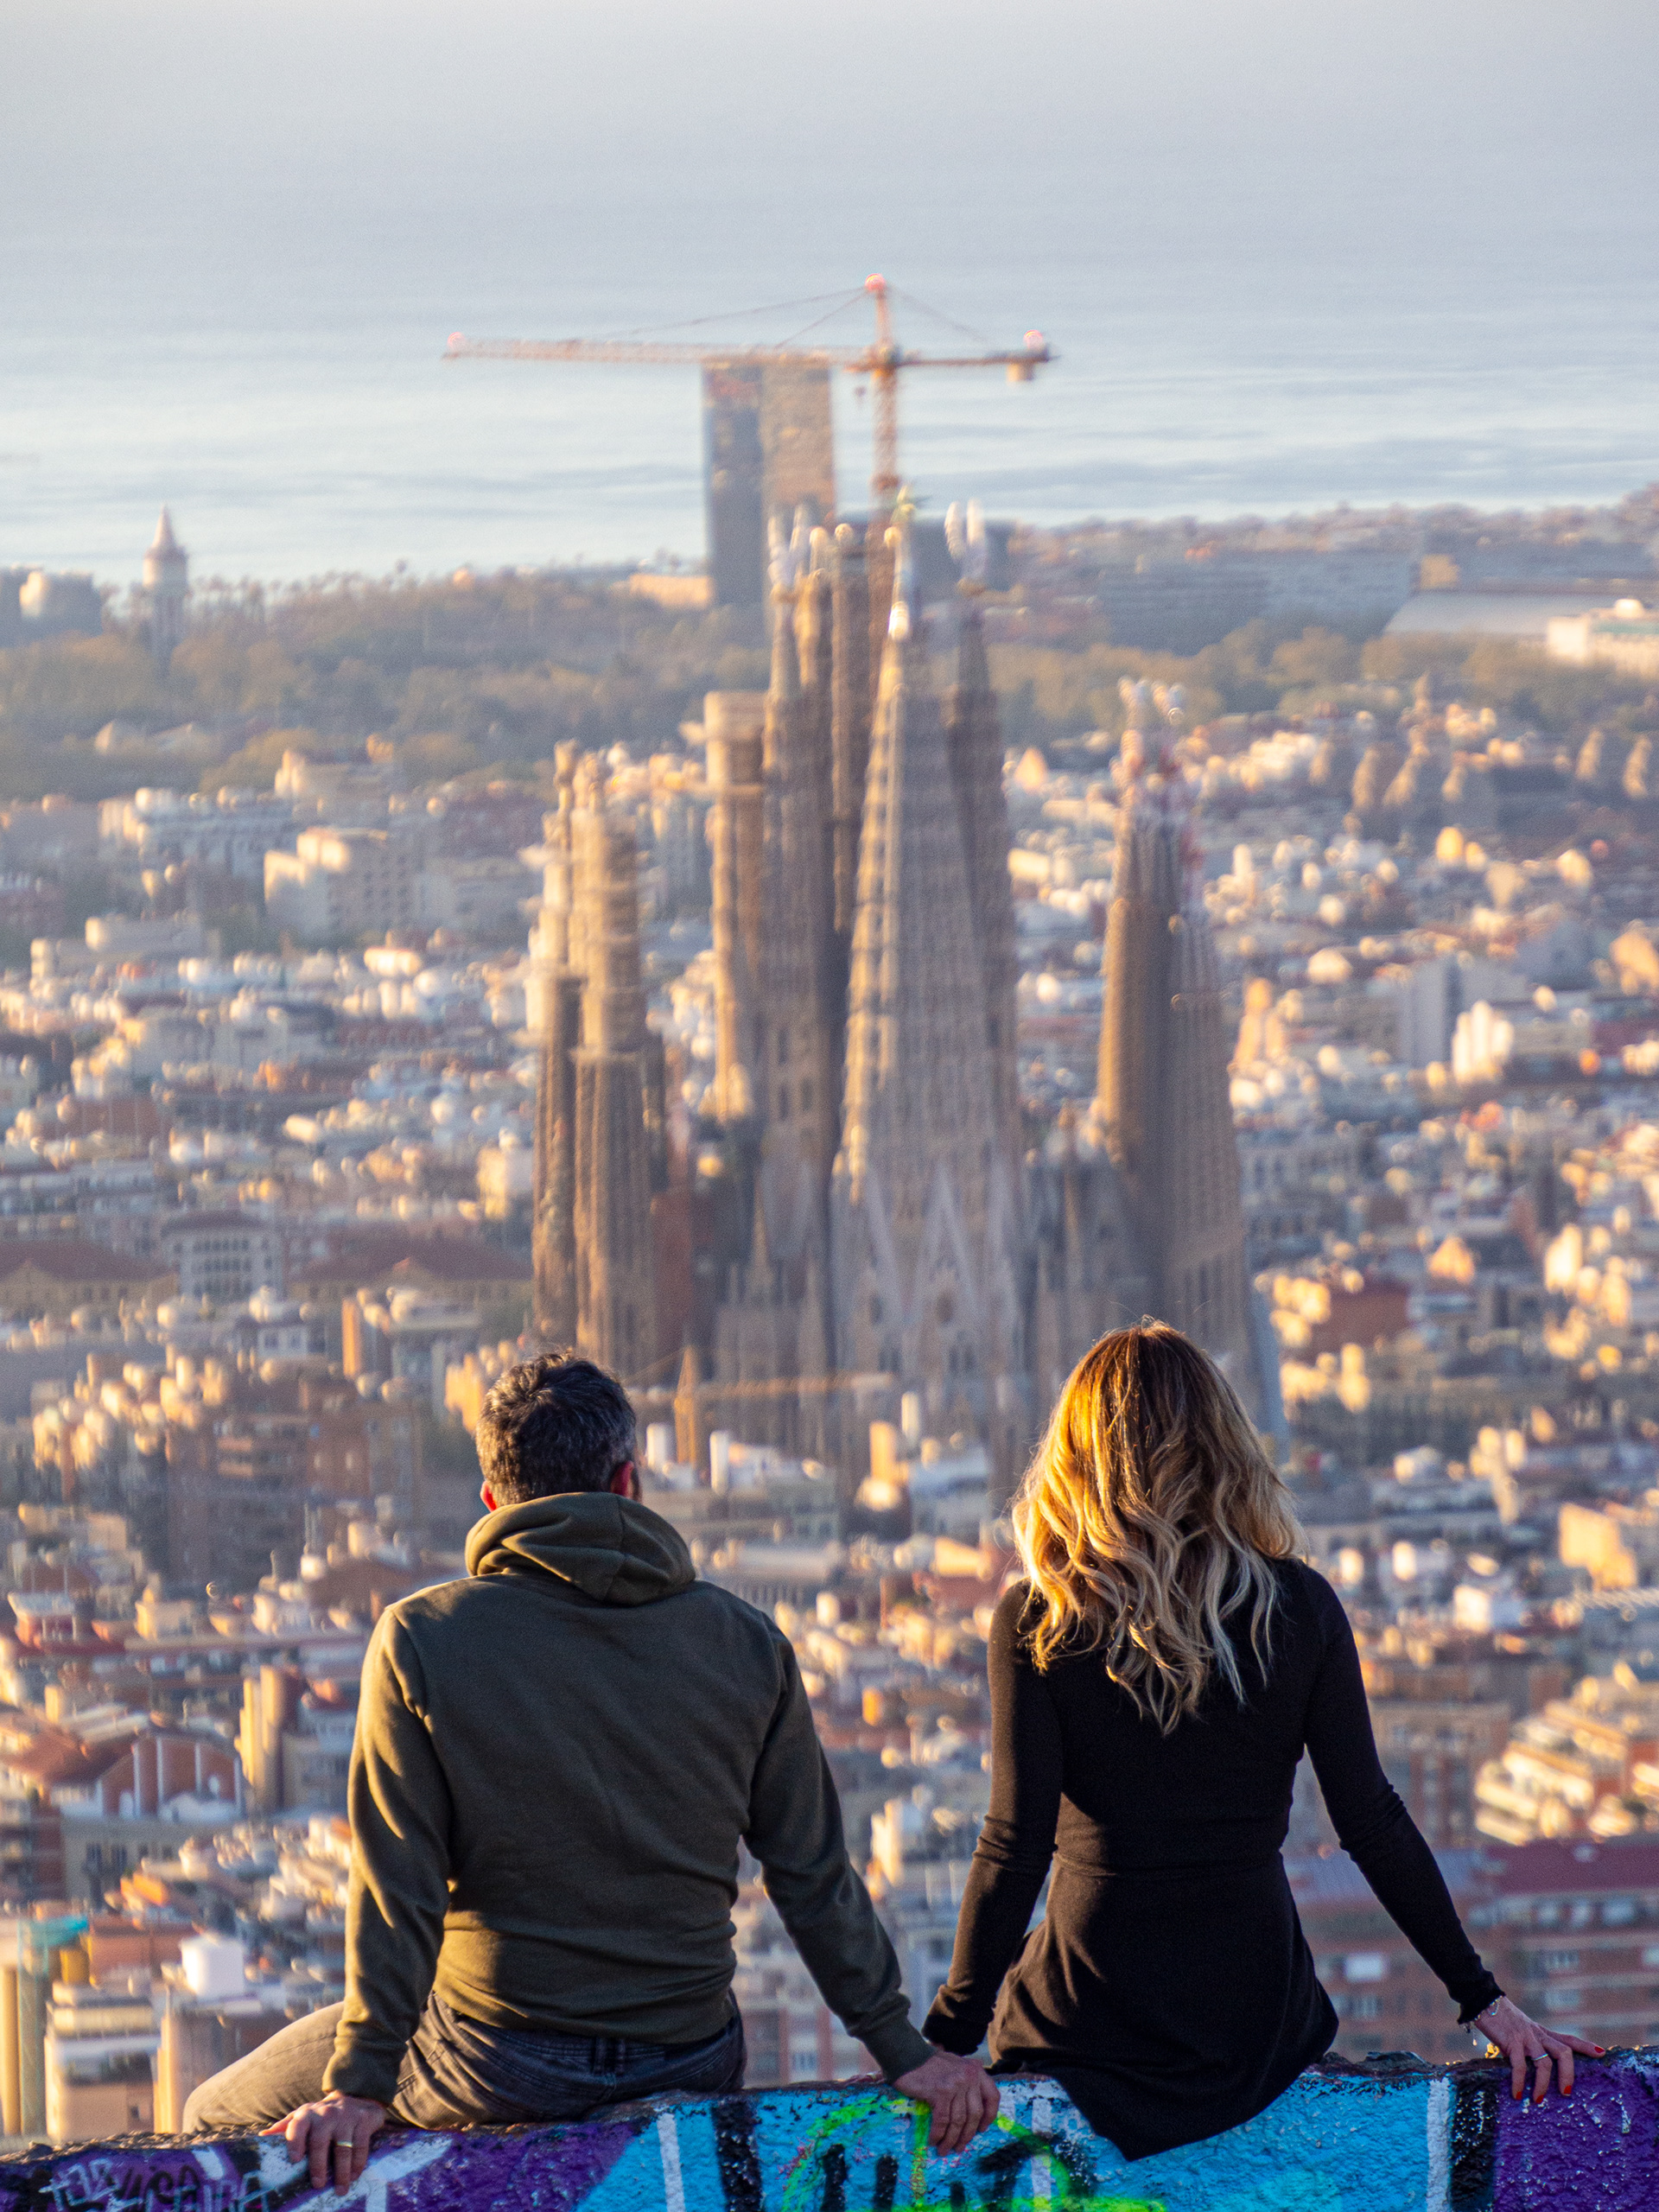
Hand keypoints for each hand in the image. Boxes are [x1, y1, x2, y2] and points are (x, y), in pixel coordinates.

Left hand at [263, 2090, 387, 2193]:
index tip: (295, 2160)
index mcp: (306, 2115)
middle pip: (319, 2141)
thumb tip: (261, 2136)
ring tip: (340, 2189)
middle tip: (317, 2184)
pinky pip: (360, 2145)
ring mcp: (346, 2116)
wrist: (354, 2097)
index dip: (295, 2142)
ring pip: (342, 2147)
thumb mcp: (303, 2117)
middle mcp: (325, 2114)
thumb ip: (284, 2127)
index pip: (297, 2127)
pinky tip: (354, 2176)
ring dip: (341, 2171)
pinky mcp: (363, 2120)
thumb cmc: (321, 2117)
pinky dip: (357, 2164)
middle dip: (318, 2165)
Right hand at [893, 2048, 1000, 2153]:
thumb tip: (974, 2116)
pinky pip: (943, 2120)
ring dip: (951, 2139)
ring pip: (959, 2120)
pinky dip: (938, 2134)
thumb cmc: (931, 2065)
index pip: (993, 2096)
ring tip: (944, 2149)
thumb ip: (968, 2084)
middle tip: (959, 2148)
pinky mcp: (940, 2092)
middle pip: (975, 2114)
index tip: (982, 2130)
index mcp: (976, 2070)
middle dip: (967, 2135)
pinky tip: (934, 2141)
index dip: (989, 2116)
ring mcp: (956, 2084)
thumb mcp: (957, 2068)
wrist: (909, 2056)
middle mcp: (969, 2076)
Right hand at [1475, 1996, 1603, 2103]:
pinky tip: (1516, 2093)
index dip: (1586, 2046)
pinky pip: (1519, 2064)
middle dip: (1569, 2074)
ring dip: (1542, 2084)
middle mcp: (1538, 2035)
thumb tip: (1530, 2072)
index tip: (1602, 2053)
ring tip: (1537, 2100)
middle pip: (1565, 2052)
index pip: (1569, 2039)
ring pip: (1544, 2062)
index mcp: (1542, 2033)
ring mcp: (1526, 2037)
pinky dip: (1518, 2081)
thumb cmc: (1501, 2020)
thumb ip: (1528, 2048)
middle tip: (1566, 2093)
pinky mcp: (1511, 2041)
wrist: (1483, 2000)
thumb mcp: (1521, 2033)